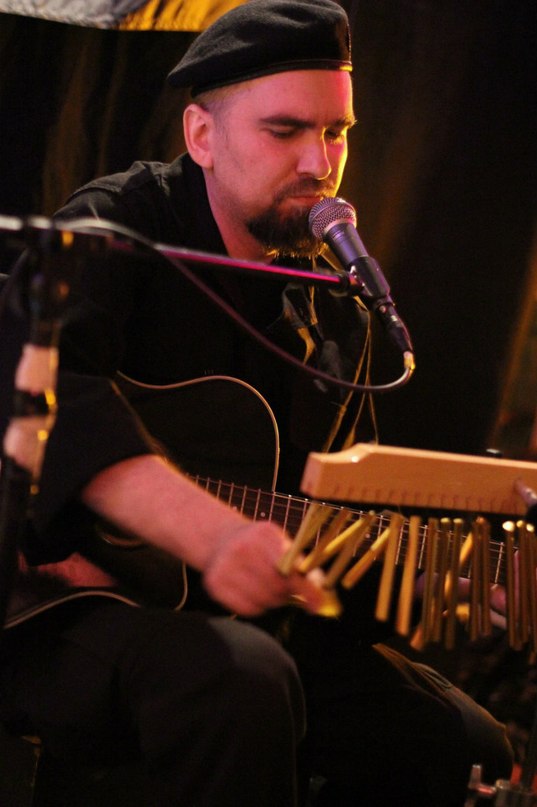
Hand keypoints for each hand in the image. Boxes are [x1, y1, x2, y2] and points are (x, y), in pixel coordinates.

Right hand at [202, 520, 325, 616]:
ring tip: (268, 587)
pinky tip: (253, 591)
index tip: (317, 604)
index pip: (290, 569)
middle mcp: (241, 548)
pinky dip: (256, 606)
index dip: (307, 590)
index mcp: (263, 535)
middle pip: (277, 588)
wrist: (221, 539)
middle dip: (288, 594)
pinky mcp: (214, 585)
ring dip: (272, 600)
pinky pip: (246, 609)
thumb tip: (322, 596)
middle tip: (288, 590)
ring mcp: (225, 567)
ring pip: (263, 601)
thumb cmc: (259, 545)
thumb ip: (302, 566)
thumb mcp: (281, 543)